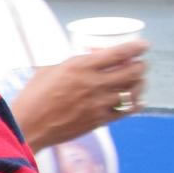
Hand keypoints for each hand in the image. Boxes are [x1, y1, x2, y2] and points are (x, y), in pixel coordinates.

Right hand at [10, 41, 148, 151]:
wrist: (29, 126)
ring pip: (133, 91)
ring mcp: (99, 103)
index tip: (144, 46)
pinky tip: (137, 101)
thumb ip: (73, 63)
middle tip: (140, 64)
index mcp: (81, 66)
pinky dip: (136, 104)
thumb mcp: (50, 69)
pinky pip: (126, 111)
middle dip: (141, 66)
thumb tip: (88, 59)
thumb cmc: (34, 96)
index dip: (136, 48)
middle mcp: (94, 83)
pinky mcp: (99, 120)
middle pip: (132, 71)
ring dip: (140, 84)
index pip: (119, 53)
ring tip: (139, 81)